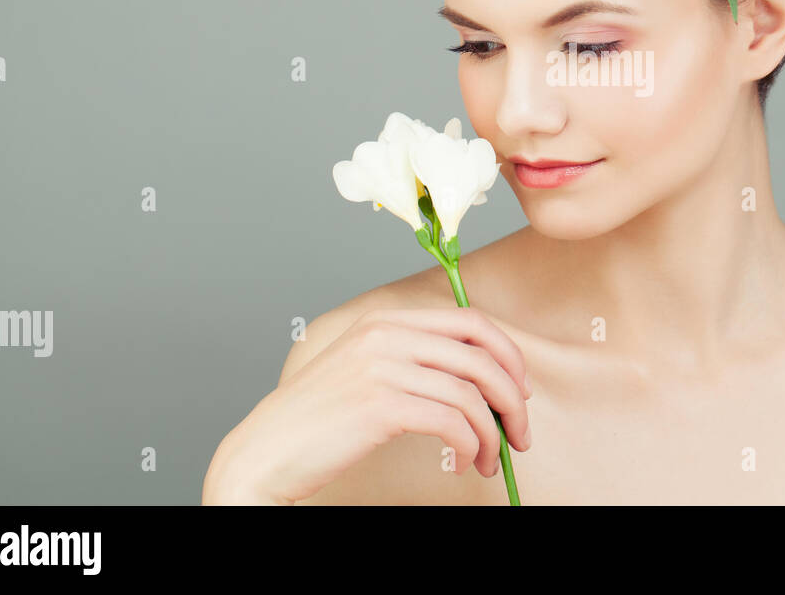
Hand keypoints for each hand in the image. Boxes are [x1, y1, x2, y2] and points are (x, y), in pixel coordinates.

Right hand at [202, 307, 532, 503]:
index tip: (520, 389)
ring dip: (491, 434)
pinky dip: (469, 446)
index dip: (507, 354)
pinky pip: (452, 422)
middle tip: (520, 433)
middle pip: (480, 356)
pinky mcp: (380, 405)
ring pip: (470, 393)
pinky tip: (461, 464)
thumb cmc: (318, 420)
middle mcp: (386, 335)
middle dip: (512, 398)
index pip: (471, 321)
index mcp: (386, 320)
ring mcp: (382, 367)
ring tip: (488, 461)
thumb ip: (412, 359)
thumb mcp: (365, 369)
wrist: (265, 452)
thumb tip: (478, 378)